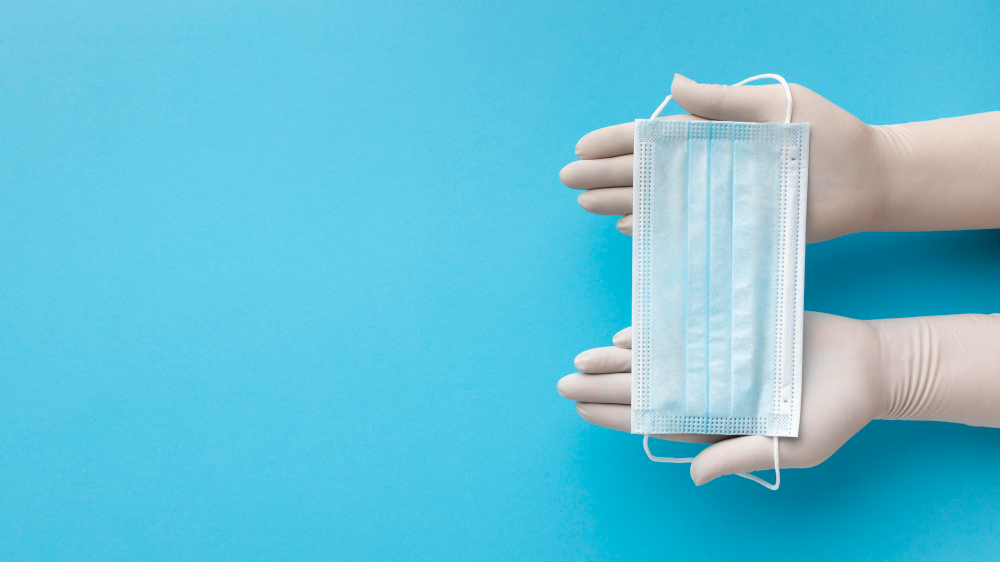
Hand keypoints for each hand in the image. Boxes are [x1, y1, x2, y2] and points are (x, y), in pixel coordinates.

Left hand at [556, 312, 883, 484]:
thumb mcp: (795, 446)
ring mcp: (718, 363)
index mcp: (719, 424)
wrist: (869, 365)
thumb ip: (742, 456)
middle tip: (564, 382)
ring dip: (619, 360)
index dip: (617, 416)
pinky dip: (654, 334)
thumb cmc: (836, 413)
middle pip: (647, 391)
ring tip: (582, 357)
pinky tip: (626, 334)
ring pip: (657, 363)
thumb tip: (694, 476)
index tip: (581, 409)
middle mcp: (710, 393)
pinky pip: (683, 334)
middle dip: (604, 387)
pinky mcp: (730, 334)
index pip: (655, 421)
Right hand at [558, 74, 882, 242]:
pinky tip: (627, 228)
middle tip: (567, 178)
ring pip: (656, 200)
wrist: (867, 178)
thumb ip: (722, 100)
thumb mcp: (775, 104)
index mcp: (714, 133)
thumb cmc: (826, 134)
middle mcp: (708, 167)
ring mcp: (717, 198)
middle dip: (604, 174)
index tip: (581, 146)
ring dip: (619, 201)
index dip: (615, 142)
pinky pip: (682, 229)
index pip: (653, 137)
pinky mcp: (732, 227)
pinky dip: (654, 228)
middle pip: (645, 171)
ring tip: (584, 202)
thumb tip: (671, 87)